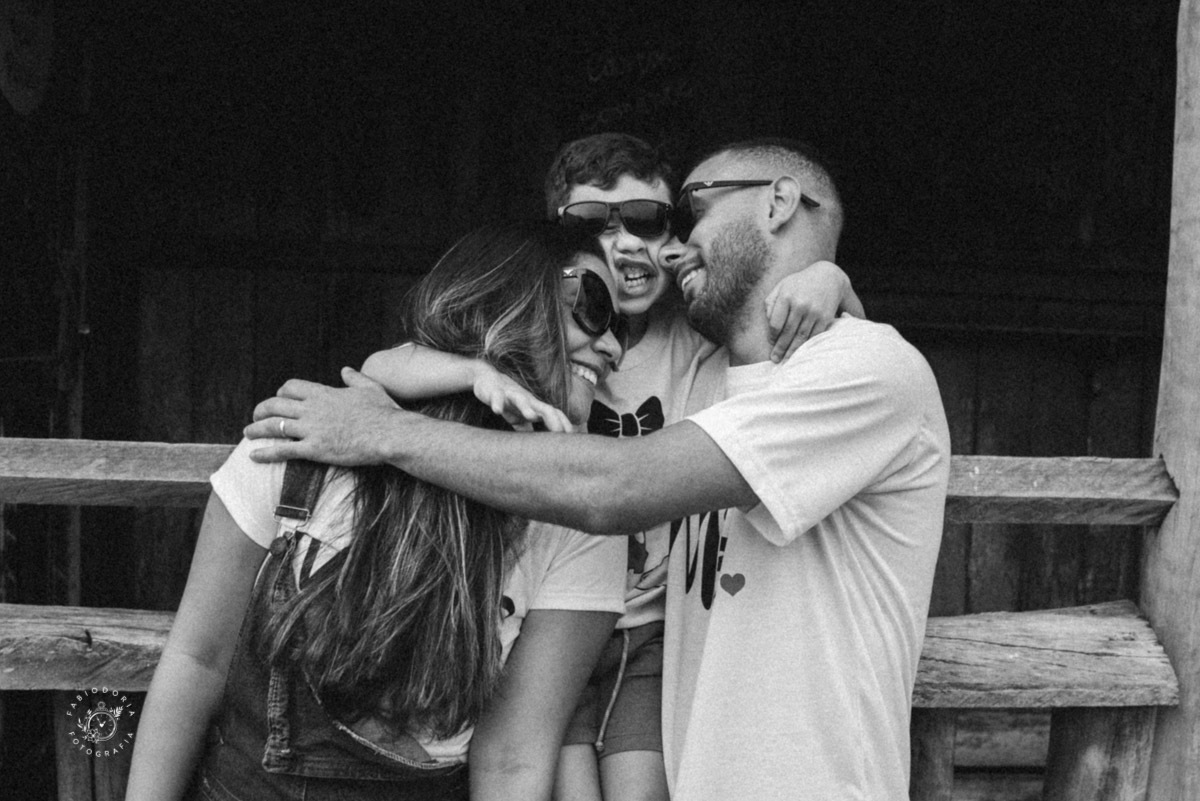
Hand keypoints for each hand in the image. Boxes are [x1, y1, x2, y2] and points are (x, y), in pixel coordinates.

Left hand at [244, 367, 403, 464]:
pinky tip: (254, 456)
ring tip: (247, 434)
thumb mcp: (369, 387)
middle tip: (256, 417)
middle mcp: (313, 409)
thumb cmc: (383, 411)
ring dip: (257, 430)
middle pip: (276, 405)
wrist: (389, 433)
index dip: (281, 393)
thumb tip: (345, 370)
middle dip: (262, 410)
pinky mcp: (314, 449)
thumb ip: (354, 378)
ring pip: (275, 426)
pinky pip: (283, 450)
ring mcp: (312, 429)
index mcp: (324, 393)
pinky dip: (266, 453)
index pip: (291, 388)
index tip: (279, 399)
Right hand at [473, 367, 573, 432]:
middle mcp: (527, 400)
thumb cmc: (508, 401)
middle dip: (553, 419)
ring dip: (526, 408)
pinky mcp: (495, 392)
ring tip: (531, 416)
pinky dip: (497, 403)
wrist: (488, 380)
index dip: (564, 424)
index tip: (572, 439)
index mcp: (535, 407)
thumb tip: (535, 447)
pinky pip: (497, 397)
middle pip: (544, 407)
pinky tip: (497, 411)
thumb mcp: (519, 418)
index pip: (555, 414)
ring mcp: (511, 395)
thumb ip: (528, 429)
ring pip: (521, 400)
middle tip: (560, 433)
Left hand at [765, 260, 855, 362]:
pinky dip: (807, 346)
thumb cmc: (799, 284)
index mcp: (786, 296)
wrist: (828, 277)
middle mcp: (800, 304)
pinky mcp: (825, 317)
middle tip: (775, 360)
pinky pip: (814, 335)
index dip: (772, 336)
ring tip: (786, 361)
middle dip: (780, 348)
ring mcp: (814, 311)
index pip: (775, 323)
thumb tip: (768, 323)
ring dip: (793, 351)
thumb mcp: (782, 287)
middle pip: (787, 332)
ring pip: (801, 336)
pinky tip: (801, 352)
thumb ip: (771, 303)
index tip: (771, 343)